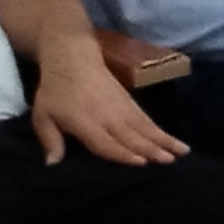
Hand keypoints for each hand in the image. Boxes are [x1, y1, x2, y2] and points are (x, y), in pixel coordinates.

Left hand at [28, 47, 187, 164]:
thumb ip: (50, 140)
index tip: (141, 163)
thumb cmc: (55, 91)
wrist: (73, 57)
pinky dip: (164, 132)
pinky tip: (177, 143)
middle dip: (150, 149)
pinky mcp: (131, 104)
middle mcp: (108, 116)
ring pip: (145, 128)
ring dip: (163, 141)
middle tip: (168, 162)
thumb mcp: (42, 115)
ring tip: (181, 154)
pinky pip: (149, 121)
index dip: (123, 153)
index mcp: (85, 121)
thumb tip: (52, 166)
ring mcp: (123, 108)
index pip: (106, 141)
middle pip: (131, 136)